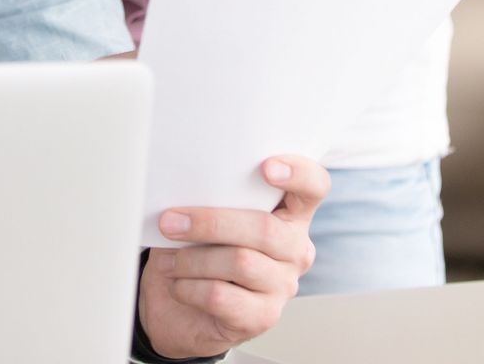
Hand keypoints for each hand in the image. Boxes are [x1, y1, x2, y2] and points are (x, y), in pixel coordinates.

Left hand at [136, 156, 329, 357]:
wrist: (179, 310)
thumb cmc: (196, 252)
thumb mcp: (206, 217)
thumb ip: (212, 197)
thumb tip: (184, 183)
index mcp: (290, 214)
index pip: (314, 186)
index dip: (298, 173)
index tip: (265, 167)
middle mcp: (295, 249)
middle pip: (264, 228)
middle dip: (211, 223)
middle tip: (170, 221)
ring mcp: (283, 285)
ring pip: (240, 262)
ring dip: (193, 259)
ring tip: (169, 259)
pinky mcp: (262, 317)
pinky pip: (222, 296)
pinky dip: (190, 287)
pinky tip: (178, 284)